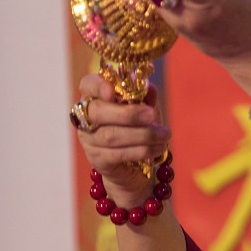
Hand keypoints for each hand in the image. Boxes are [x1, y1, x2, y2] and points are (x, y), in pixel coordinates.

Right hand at [74, 74, 170, 205]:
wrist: (136, 164)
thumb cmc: (139, 128)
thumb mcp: (145, 108)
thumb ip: (145, 96)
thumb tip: (149, 88)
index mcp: (95, 98)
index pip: (88, 85)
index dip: (98, 86)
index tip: (113, 91)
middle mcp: (85, 118)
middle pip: (97, 112)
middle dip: (128, 113)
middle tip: (152, 115)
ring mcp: (89, 141)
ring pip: (111, 135)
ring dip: (143, 134)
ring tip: (165, 134)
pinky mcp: (98, 160)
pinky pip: (118, 154)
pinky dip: (142, 150)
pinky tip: (158, 148)